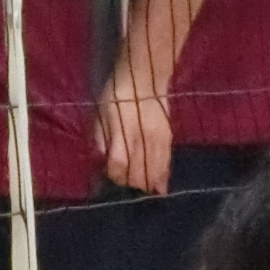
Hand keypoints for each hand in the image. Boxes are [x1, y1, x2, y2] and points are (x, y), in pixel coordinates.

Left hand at [96, 73, 171, 192]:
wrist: (144, 80)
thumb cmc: (117, 96)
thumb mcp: (101, 114)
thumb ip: (100, 138)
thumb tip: (102, 160)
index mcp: (121, 131)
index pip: (119, 164)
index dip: (114, 176)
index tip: (110, 177)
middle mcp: (141, 138)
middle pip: (138, 173)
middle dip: (130, 183)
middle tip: (125, 184)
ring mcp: (157, 139)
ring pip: (154, 171)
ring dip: (146, 184)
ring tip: (142, 189)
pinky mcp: (168, 138)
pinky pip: (166, 163)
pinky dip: (162, 177)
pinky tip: (159, 188)